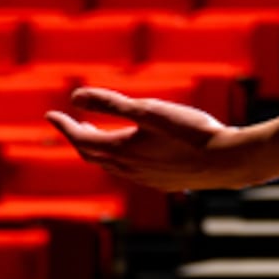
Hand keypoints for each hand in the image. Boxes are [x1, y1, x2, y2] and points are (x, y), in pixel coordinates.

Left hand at [46, 88, 268, 191]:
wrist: (227, 161)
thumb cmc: (190, 132)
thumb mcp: (149, 110)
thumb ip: (111, 103)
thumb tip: (75, 96)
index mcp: (121, 150)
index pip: (80, 139)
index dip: (63, 126)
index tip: (50, 115)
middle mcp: (128, 169)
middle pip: (92, 155)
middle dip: (79, 138)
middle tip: (72, 124)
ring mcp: (146, 179)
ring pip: (111, 166)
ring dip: (99, 150)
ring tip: (101, 135)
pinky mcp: (163, 183)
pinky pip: (131, 172)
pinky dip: (121, 160)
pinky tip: (136, 153)